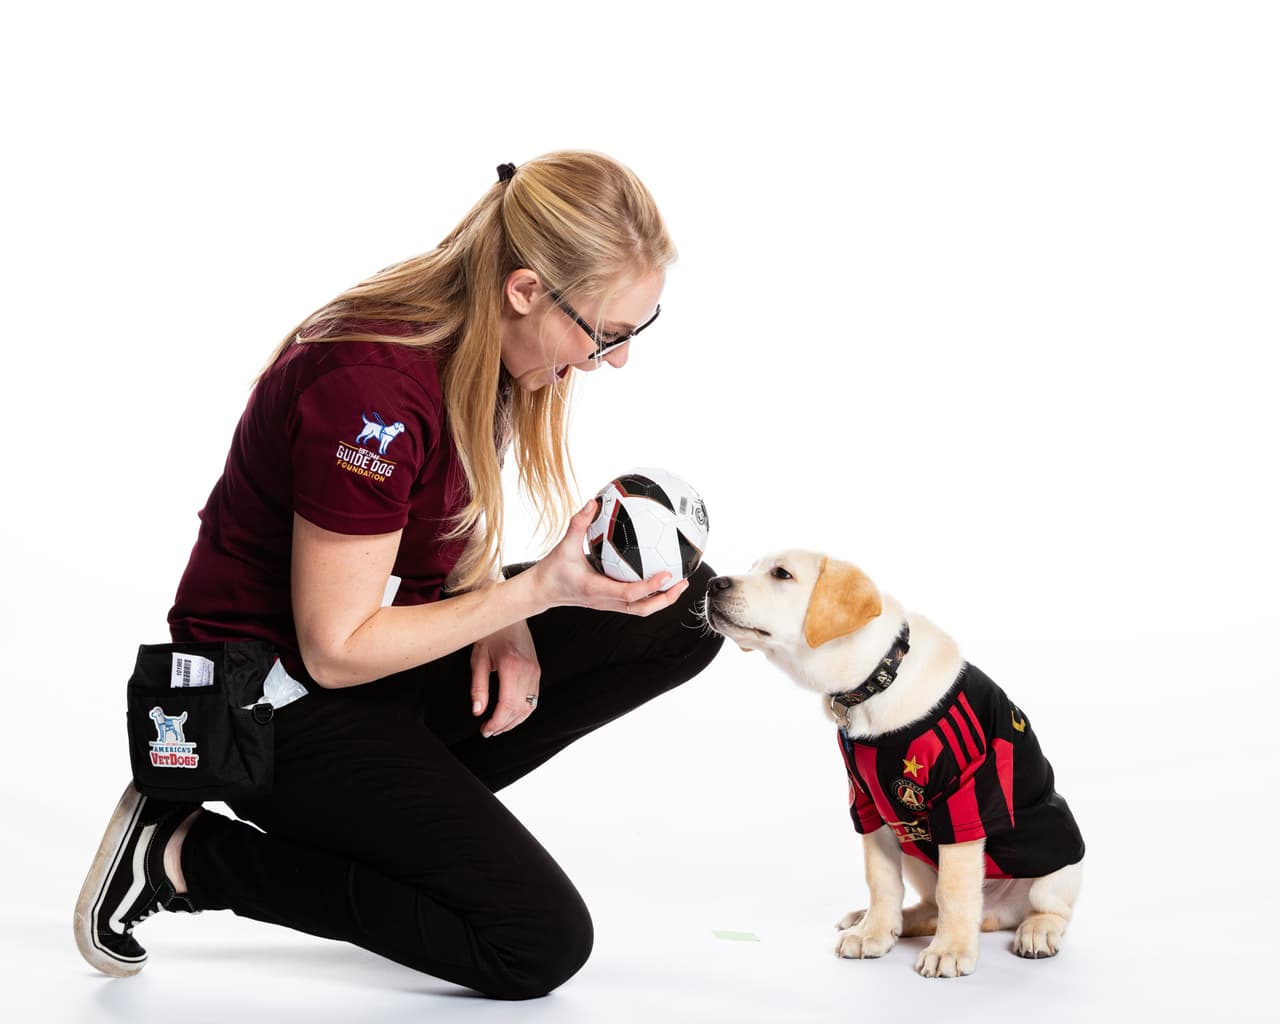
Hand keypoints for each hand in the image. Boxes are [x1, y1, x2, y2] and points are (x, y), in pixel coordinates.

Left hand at [471, 618, 540, 737]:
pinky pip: (533, 699)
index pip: (508, 704)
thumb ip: (478, 687)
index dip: (497, 722)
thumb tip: (478, 711)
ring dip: (514, 721)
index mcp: (512, 666)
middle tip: (488, 731)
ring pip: (529, 707)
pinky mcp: (537, 671)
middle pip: (519, 709)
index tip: (485, 730)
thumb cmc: (491, 634)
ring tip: (498, 726)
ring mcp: (536, 671)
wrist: (509, 614)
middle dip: (504, 725)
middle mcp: (528, 670)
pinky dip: (522, 711)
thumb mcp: (478, 658)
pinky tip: (510, 714)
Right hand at [530, 500, 689, 614]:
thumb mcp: (564, 545)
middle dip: (665, 599)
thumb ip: (578, 524)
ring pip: (641, 610)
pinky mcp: (608, 603)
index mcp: (597, 589)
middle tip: (682, 582)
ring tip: (678, 584)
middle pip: (642, 609)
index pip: (629, 593)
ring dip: (661, 600)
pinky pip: (634, 603)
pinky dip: (649, 595)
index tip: (667, 574)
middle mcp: (606, 601)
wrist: (541, 591)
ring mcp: (608, 605)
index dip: (650, 586)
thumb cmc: (552, 570)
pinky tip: (657, 578)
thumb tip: (592, 502)